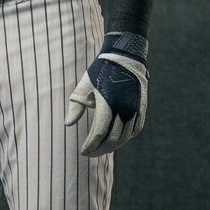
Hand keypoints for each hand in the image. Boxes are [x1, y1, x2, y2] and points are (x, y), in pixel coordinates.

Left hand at [65, 32, 148, 156]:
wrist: (126, 56)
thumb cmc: (100, 71)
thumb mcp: (83, 86)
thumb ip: (75, 106)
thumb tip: (68, 125)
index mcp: (108, 103)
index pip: (99, 133)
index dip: (90, 146)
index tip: (83, 152)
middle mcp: (124, 108)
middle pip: (112, 139)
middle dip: (100, 150)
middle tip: (90, 153)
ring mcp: (135, 109)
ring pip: (125, 137)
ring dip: (112, 146)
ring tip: (101, 149)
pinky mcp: (142, 108)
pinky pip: (135, 129)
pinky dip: (125, 138)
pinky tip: (116, 141)